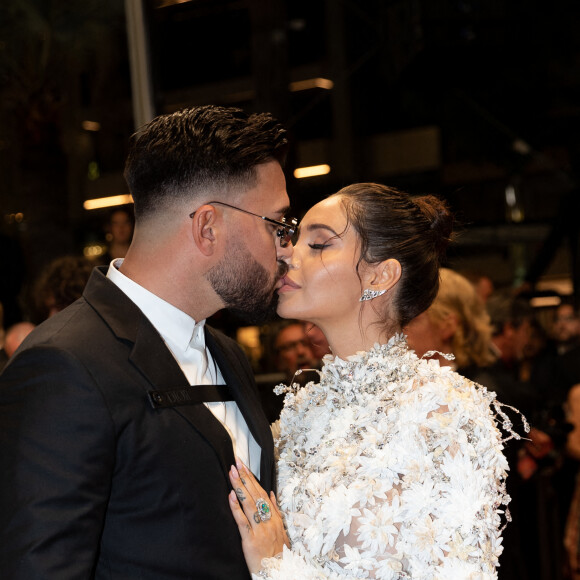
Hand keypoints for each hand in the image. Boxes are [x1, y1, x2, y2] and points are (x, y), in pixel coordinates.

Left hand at [228, 459, 289, 573]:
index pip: (262, 492)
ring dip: (239, 486)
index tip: (244, 466)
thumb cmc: (278, 554)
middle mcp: (268, 521)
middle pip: (255, 494)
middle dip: (245, 477)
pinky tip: (231, 496)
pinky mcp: (250, 540)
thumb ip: (275, 511)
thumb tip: (271, 494)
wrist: (278, 573)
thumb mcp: (282, 531)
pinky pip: (242, 521)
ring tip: (232, 473)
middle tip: (237, 463)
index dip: (252, 478)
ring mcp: (260, 529)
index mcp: (275, 517)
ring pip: (249, 503)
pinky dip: (236, 507)